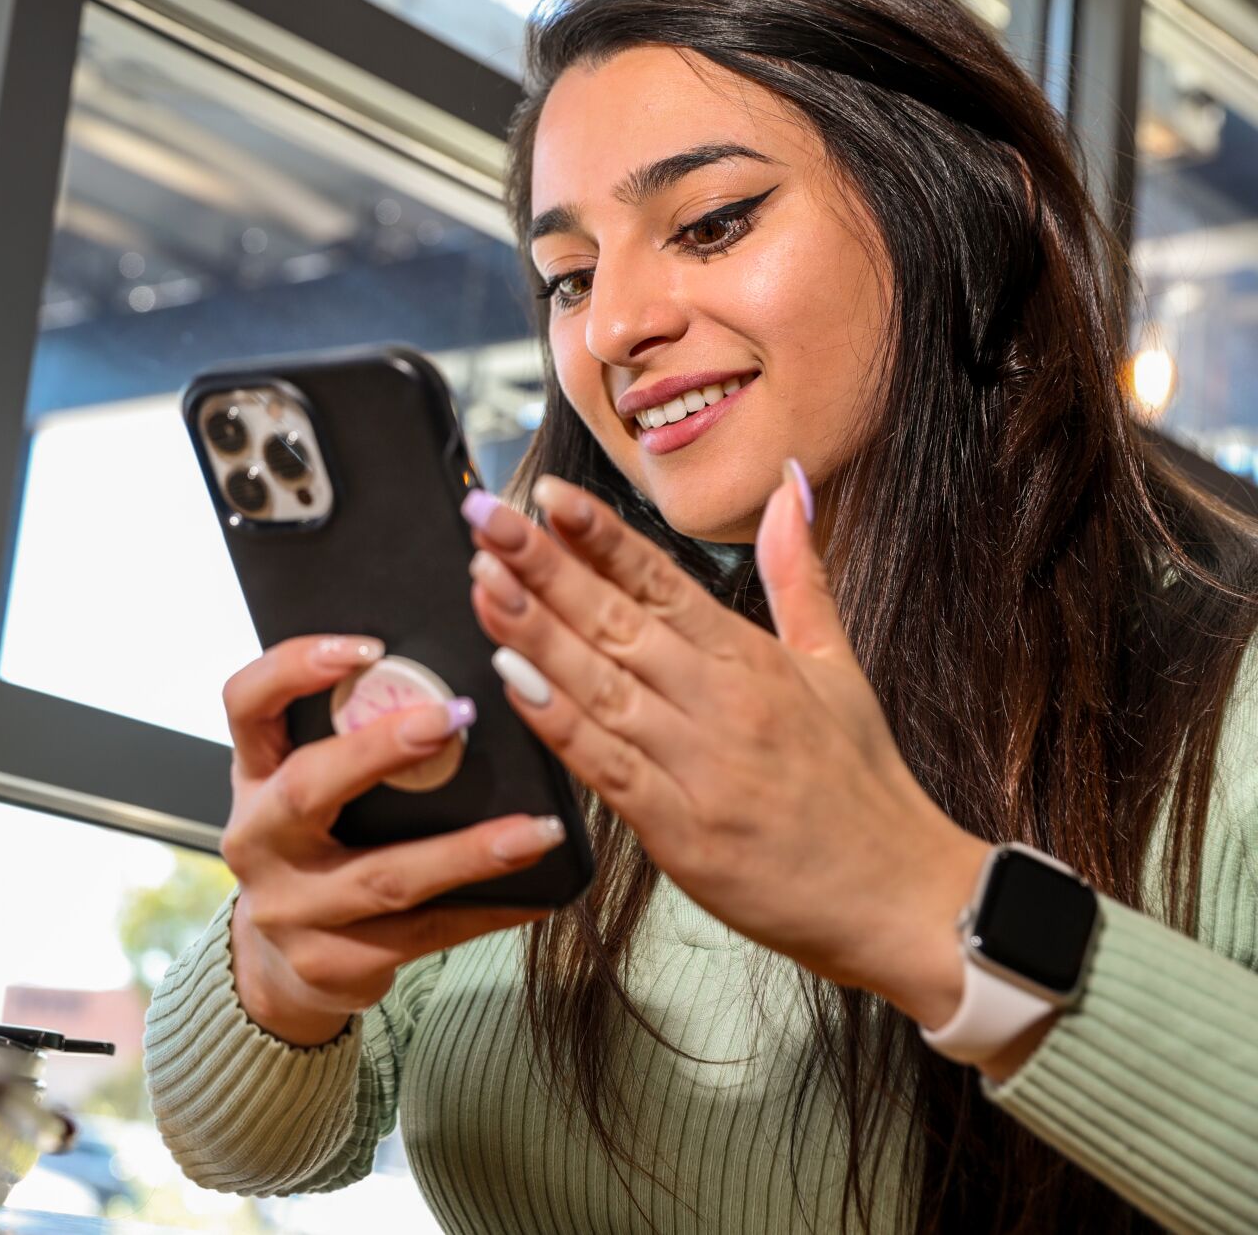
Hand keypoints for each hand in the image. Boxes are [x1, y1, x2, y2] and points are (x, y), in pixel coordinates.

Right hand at [219, 635, 555, 1044]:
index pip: (247, 703)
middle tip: (454, 718)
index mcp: (253, 774)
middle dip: (380, 750)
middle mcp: (256, 839)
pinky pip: (421, 935)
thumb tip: (450, 679)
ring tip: (537, 830)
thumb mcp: (302, 787)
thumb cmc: (312, 847)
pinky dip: (485, 910)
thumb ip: (347, 738)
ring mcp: (289, 909)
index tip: (367, 646)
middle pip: (307, 788)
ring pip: (383, 878)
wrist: (277, 964)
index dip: (294, 667)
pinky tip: (536, 891)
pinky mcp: (330, 963)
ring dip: (468, 852)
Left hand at [461, 468, 990, 1028]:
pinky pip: (607, 766)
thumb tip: (789, 489)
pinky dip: (559, 723)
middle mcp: (721, 701)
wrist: (904, 897)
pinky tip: (513, 681)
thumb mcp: (838, 666)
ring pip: (602, 685)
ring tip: (483, 582)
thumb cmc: (862, 784)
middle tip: (487, 519)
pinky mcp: (681, 830)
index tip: (547, 493)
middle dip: (545, 566)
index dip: (601, 535)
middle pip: (618, 621)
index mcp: (751, 658)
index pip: (662, 580)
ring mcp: (700, 765)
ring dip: (535, 632)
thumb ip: (799, 577)